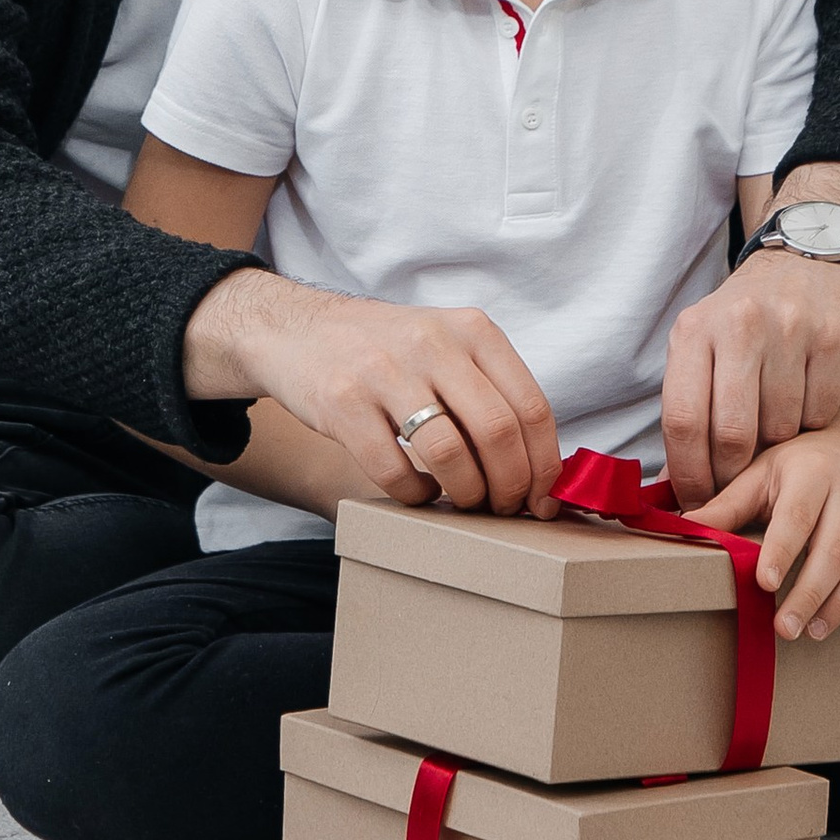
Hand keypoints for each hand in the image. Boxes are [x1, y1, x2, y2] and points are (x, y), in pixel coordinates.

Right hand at [183, 270, 560, 515]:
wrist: (295, 331)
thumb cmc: (385, 351)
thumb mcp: (445, 345)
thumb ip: (490, 389)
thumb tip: (542, 465)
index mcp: (471, 330)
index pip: (531, 407)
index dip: (544, 466)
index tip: (544, 500)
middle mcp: (433, 343)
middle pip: (498, 433)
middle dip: (510, 488)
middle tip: (504, 509)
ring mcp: (385, 371)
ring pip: (451, 455)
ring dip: (465, 496)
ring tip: (462, 502)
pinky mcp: (342, 403)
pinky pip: (395, 471)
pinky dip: (415, 495)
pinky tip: (416, 490)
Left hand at [659, 251, 839, 507]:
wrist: (807, 260)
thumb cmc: (745, 319)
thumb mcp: (702, 346)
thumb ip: (686, 410)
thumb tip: (669, 490)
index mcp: (695, 329)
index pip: (682, 420)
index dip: (689, 473)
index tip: (697, 501)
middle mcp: (740, 323)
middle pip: (732, 434)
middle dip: (733, 472)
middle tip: (737, 483)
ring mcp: (791, 328)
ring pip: (780, 429)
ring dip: (776, 444)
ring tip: (772, 425)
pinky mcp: (836, 338)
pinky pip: (820, 414)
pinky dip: (811, 424)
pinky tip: (803, 400)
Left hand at [692, 434, 839, 643]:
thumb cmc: (797, 468)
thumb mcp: (759, 475)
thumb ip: (727, 505)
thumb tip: (681, 528)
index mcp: (810, 472)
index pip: (797, 515)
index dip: (782, 550)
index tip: (764, 583)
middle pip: (834, 548)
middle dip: (809, 594)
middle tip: (785, 629)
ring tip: (817, 630)